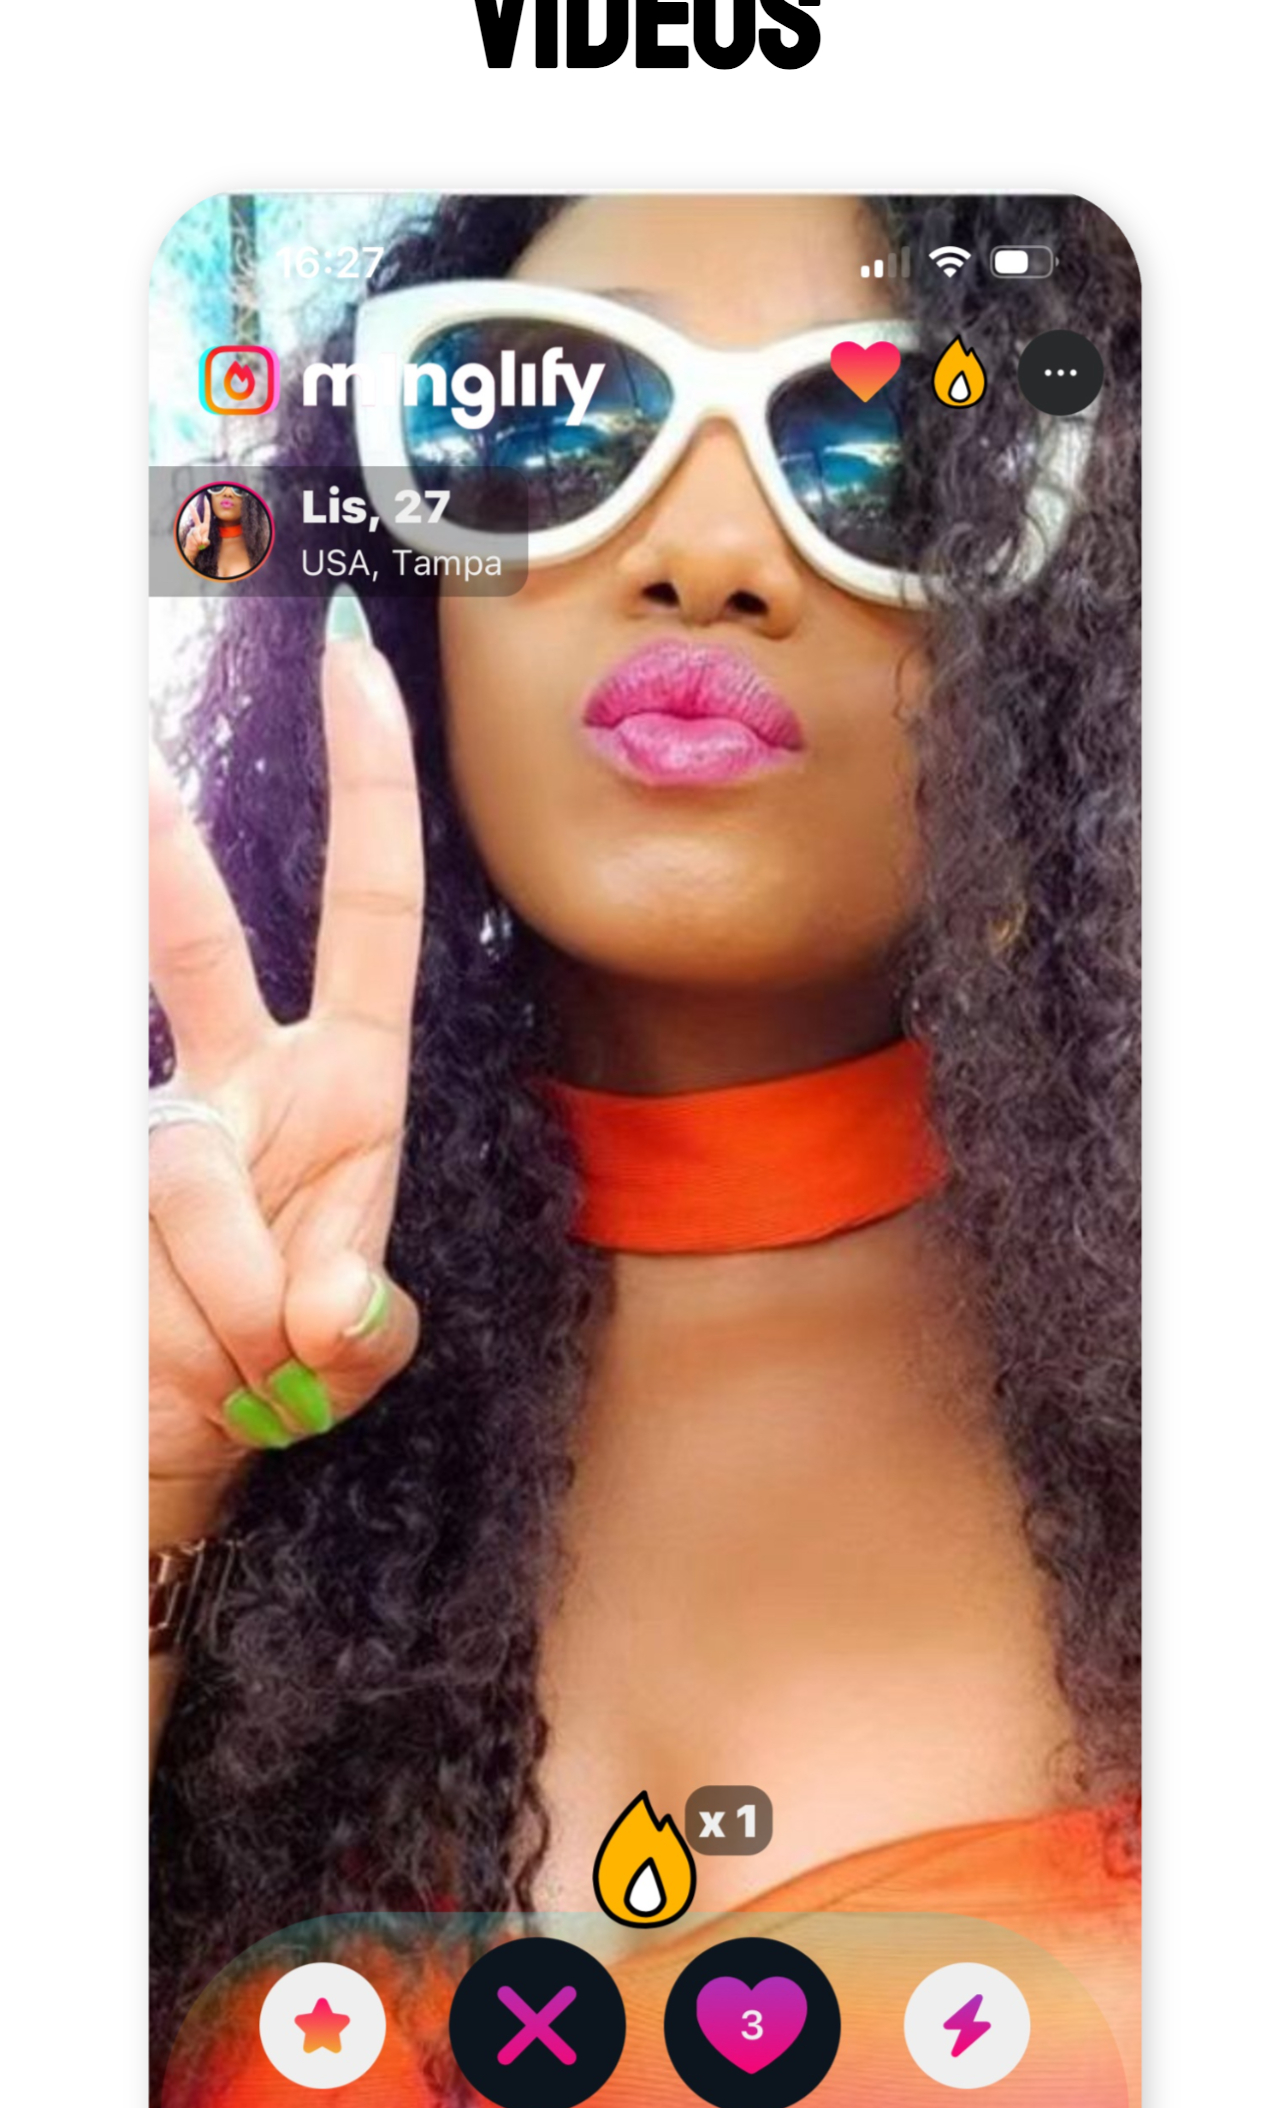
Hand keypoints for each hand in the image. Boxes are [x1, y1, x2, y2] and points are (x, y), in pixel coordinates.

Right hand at [149, 599, 422, 1544]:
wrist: (177, 1436)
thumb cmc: (286, 1364)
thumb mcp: (352, 1348)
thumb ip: (356, 1322)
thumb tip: (332, 1310)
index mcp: (345, 1083)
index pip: (365, 908)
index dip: (368, 791)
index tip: (355, 671)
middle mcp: (236, 1079)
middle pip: (190, 935)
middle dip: (150, 842)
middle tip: (116, 749)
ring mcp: (149, 1126)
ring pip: (179, 1176)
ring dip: (226, 1296)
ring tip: (246, 1360)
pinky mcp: (88, 1175)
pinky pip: (127, 1225)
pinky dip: (167, 1311)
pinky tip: (159, 1346)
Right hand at [183, 495, 210, 565]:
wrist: (194, 549)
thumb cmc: (201, 544)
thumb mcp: (206, 543)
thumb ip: (206, 542)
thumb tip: (203, 540)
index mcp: (205, 526)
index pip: (206, 515)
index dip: (207, 507)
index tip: (206, 499)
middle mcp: (198, 526)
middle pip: (195, 517)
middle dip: (193, 511)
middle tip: (190, 504)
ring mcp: (193, 529)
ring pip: (196, 533)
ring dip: (199, 540)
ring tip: (199, 544)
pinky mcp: (189, 534)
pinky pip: (194, 538)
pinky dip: (196, 542)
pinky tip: (195, 544)